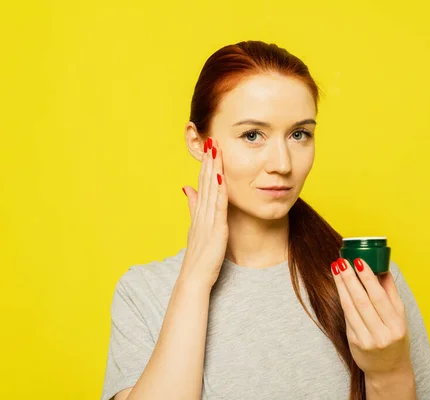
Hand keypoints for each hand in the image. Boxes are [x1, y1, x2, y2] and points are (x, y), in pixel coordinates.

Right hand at [181, 137, 228, 288]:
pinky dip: (219, 190)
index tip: (209, 148)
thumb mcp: (196, 228)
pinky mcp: (216, 229)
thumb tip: (187, 188)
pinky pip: (218, 206)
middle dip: (209, 160)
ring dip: (213, 169)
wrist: (194, 278)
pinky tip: (221, 176)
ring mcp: (208, 220)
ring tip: (215, 150)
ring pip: (211, 189)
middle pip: (205, 181)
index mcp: (199, 213)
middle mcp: (202, 213)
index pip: (202, 183)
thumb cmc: (199, 257)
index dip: (205, 165)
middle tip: (211, 139)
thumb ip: (193, 208)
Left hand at [330, 257, 412, 376]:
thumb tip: (382, 268)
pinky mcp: (354, 343)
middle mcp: (382, 334)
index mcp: (396, 325)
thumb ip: (391, 293)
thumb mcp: (400, 317)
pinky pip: (347, 317)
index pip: (379, 297)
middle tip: (342, 261)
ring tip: (336, 268)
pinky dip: (342, 298)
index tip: (359, 261)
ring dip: (341, 286)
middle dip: (350, 278)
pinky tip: (339, 285)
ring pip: (350, 308)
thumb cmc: (396, 339)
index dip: (367, 278)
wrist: (388, 370)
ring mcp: (366, 340)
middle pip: (362, 301)